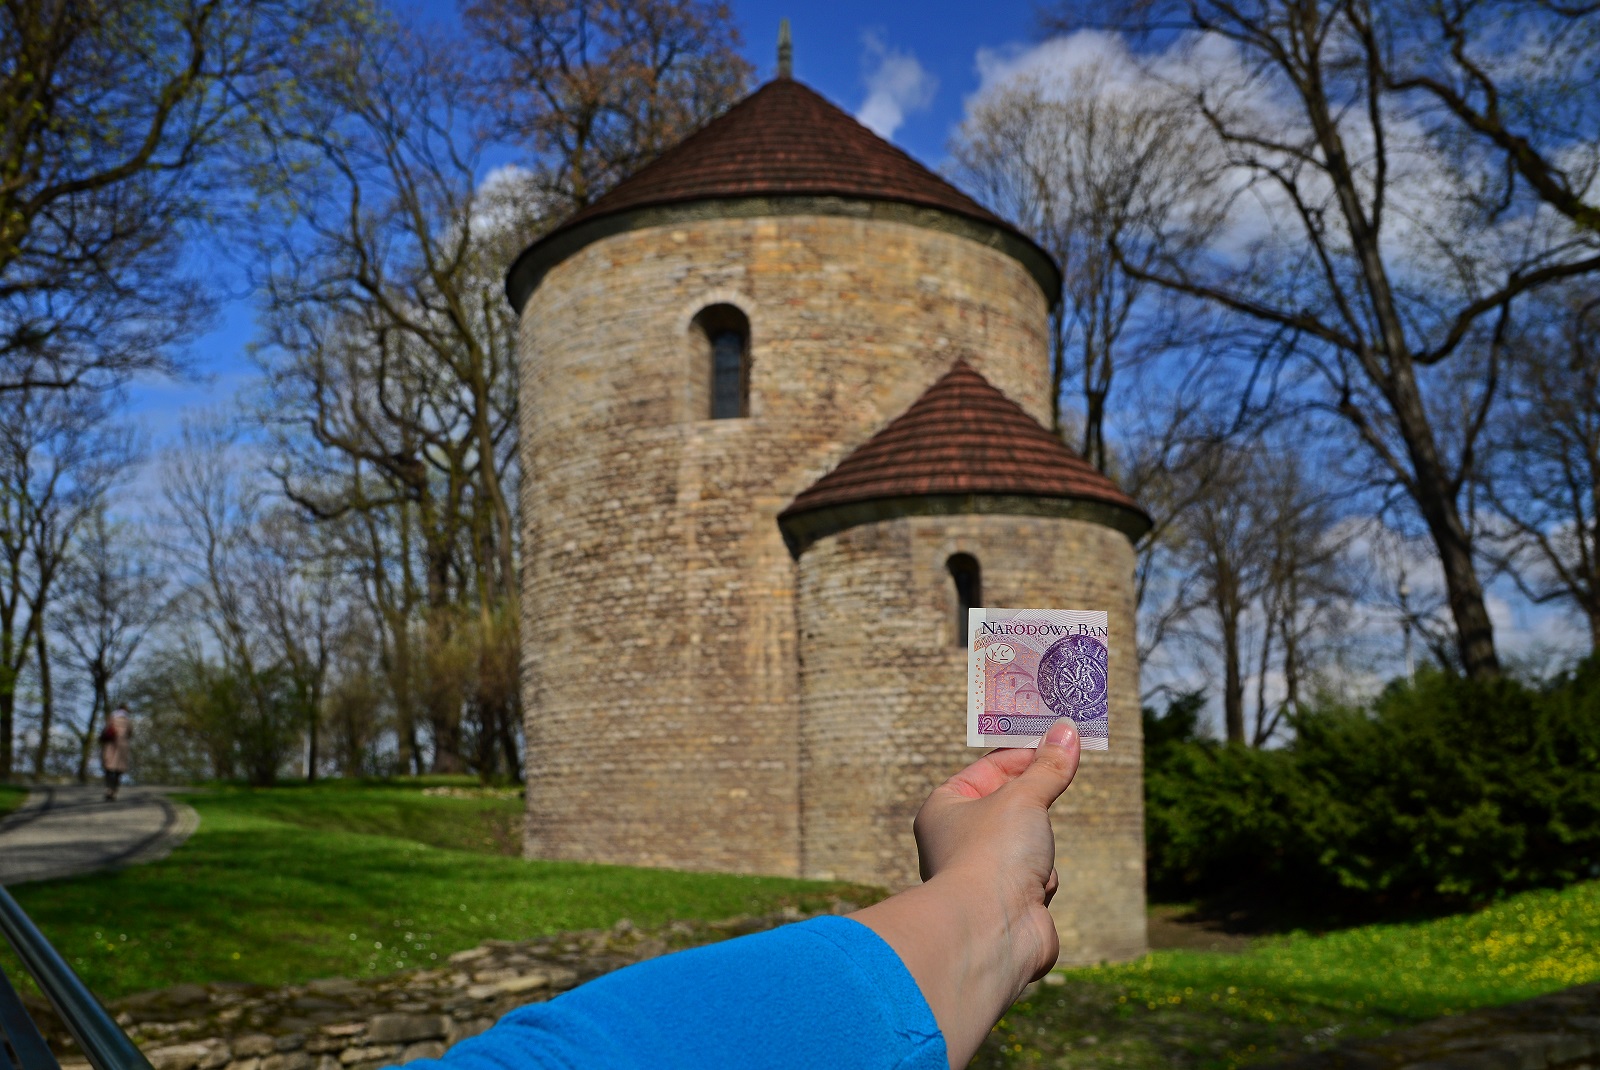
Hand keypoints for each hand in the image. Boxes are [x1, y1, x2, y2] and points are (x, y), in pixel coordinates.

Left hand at [914, 718, 1080, 980]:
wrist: (993, 931)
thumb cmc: (993, 854)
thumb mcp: (1025, 797)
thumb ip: (1049, 766)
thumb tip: (1068, 729)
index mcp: (944, 808)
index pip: (988, 768)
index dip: (1022, 753)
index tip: (1057, 740)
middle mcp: (956, 840)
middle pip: (1010, 805)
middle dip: (1034, 802)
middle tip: (1063, 773)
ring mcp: (981, 874)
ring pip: (1028, 843)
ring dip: (1040, 847)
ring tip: (1033, 856)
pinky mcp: (1006, 903)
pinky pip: (1036, 878)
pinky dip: (1043, 880)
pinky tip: (1036, 890)